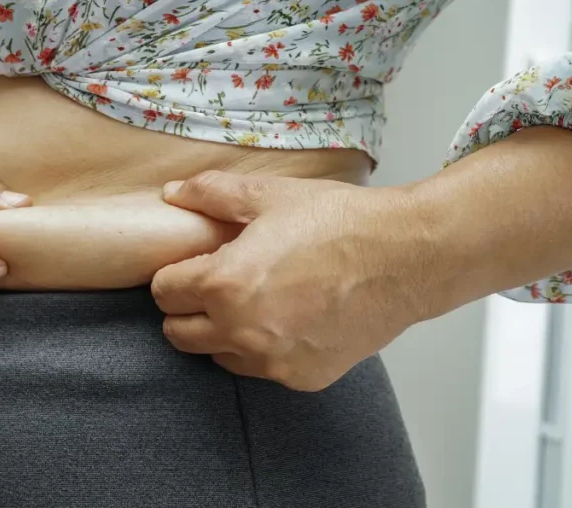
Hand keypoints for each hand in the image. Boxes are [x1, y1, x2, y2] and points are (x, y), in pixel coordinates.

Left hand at [151, 171, 439, 390]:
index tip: (191, 266)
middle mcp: (242, 331)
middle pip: (178, 334)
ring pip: (216, 355)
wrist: (406, 257)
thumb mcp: (270, 195)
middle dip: (187, 308)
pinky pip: (260, 368)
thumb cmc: (341, 222)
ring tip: (251, 300)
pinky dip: (262, 348)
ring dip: (221, 332)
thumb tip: (173, 194)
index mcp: (225, 284)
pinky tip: (286, 318)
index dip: (173, 275)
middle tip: (213, 285)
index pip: (164, 292)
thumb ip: (211, 194)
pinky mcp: (301, 377)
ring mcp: (272, 361)